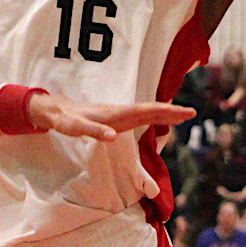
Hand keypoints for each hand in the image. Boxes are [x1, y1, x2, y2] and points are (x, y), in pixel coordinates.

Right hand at [28, 94, 192, 140]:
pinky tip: (110, 135)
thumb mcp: (110, 123)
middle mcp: (112, 113)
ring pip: (119, 117)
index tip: (191, 112)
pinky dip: (100, 132)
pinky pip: (89, 129)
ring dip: (139, 117)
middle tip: (188, 112)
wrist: (54, 110)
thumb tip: (147, 128)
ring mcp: (95, 118)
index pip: (150, 113)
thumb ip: (128, 123)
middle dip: (165, 112)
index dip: (170, 113)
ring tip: (154, 119)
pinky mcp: (76, 124)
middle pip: (143, 111)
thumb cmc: (86, 118)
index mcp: (121, 115)